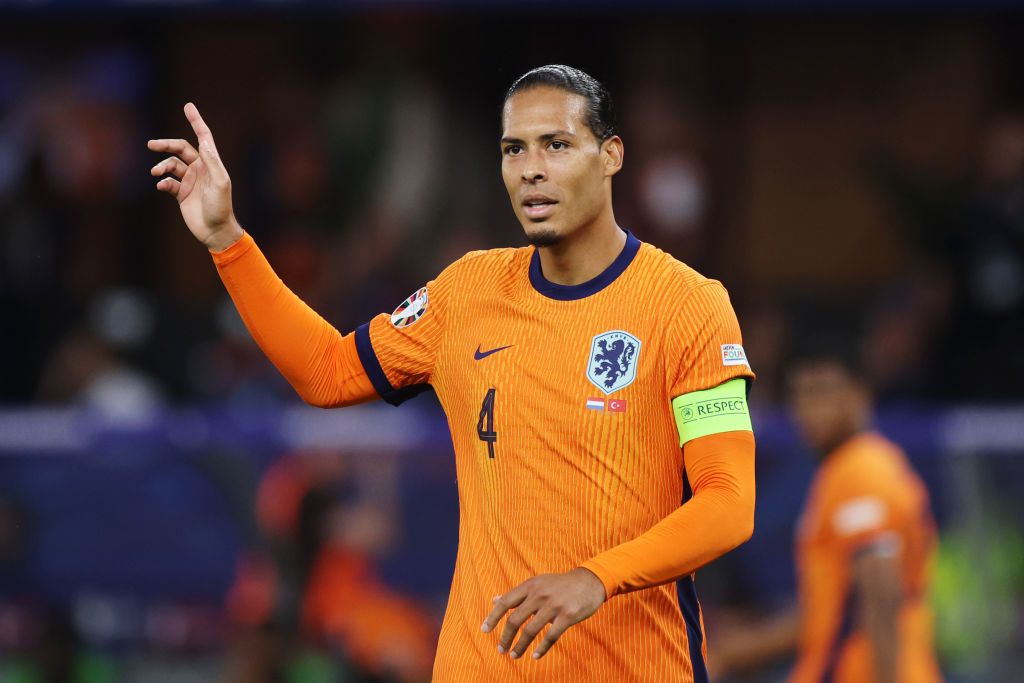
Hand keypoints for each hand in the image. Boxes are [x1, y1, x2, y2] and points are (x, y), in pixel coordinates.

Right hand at [148, 102, 242, 251]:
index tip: (188, 106)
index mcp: (211, 164)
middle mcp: (200, 169)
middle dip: (165, 145)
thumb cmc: (221, 207)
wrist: (215, 231)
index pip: (203, 137)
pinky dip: (163, 182)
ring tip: (156, 173)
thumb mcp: (220, 183)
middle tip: (151, 145)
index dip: (196, 121)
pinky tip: (161, 186)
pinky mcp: (181, 193)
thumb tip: (203, 141)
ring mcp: (190, 181)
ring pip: (171, 165)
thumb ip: (212, 162)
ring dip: (162, 166)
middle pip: (179, 149)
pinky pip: (168, 182)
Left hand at [480, 568, 605, 660]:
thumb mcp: (537, 584)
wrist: (589, 582)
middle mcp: (539, 594)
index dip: (493, 617)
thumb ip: (517, 594)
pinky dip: (541, 649)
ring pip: (530, 630)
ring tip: (514, 656)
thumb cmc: (559, 585)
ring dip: (520, 646)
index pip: (505, 602)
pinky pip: (551, 636)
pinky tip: (535, 656)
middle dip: (505, 637)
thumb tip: (495, 600)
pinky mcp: (567, 615)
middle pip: (515, 619)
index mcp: (530, 586)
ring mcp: (554, 605)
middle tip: (501, 650)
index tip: (484, 631)